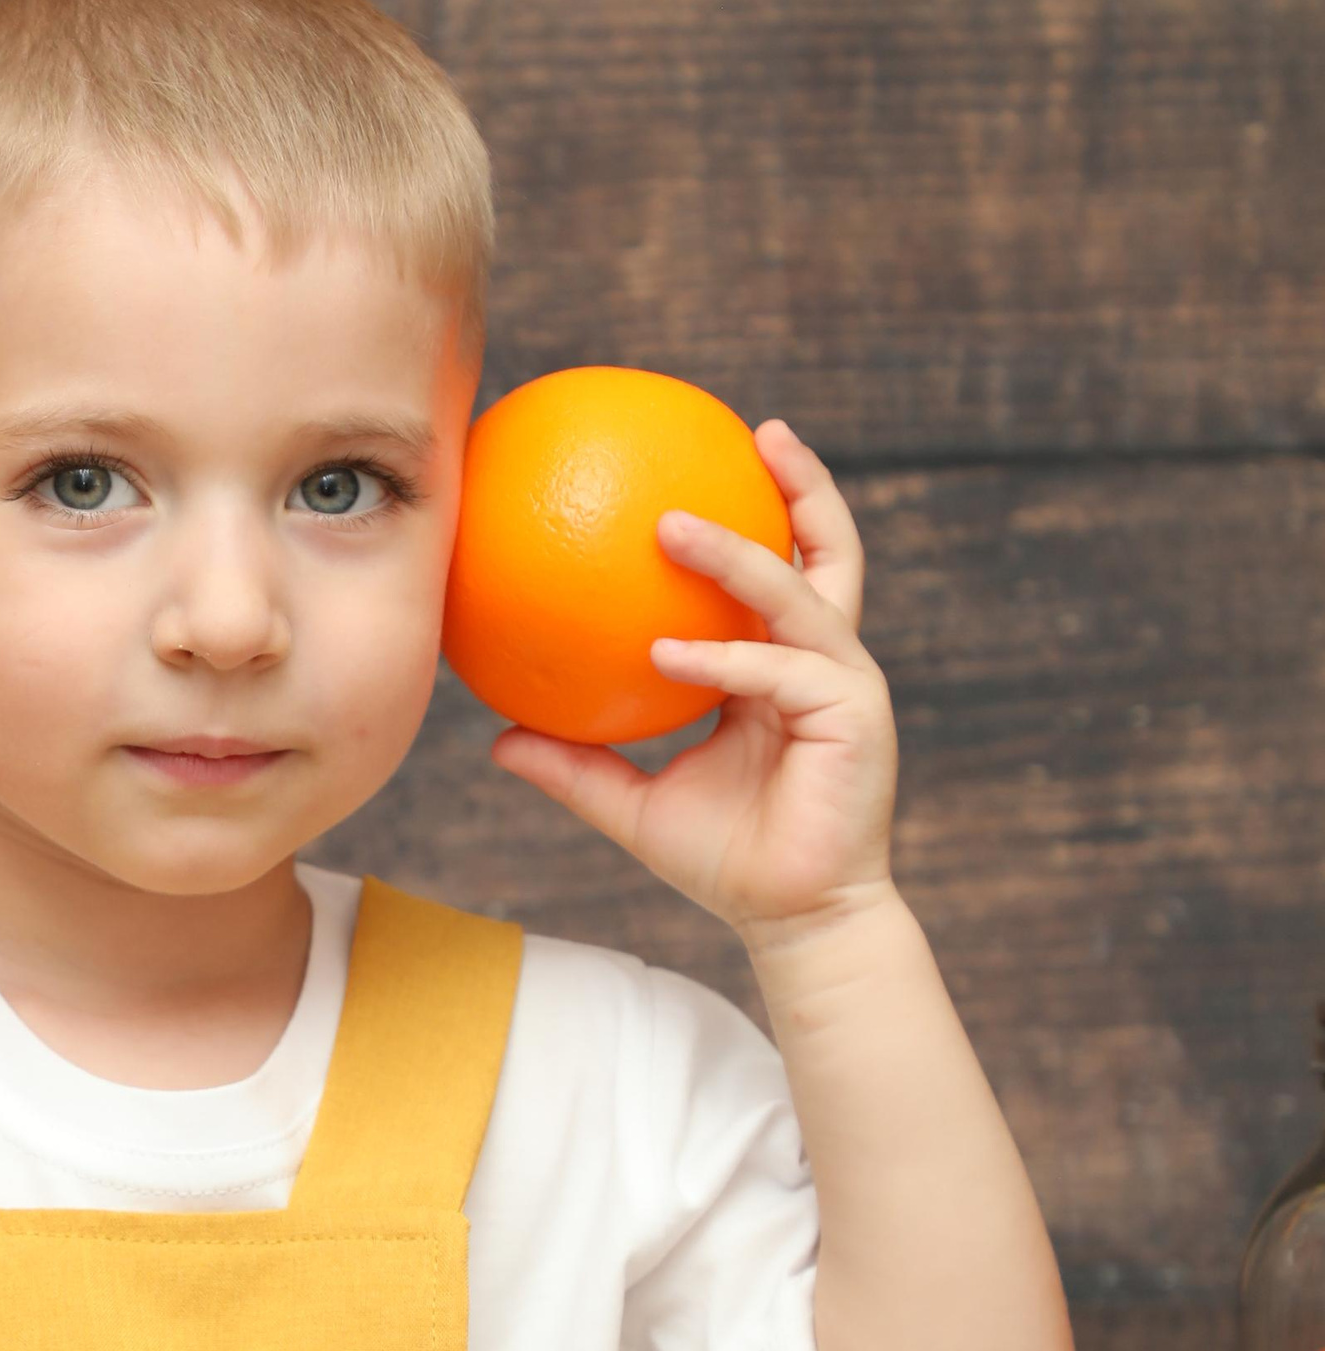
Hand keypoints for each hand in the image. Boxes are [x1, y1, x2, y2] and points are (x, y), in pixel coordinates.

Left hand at [487, 420, 896, 942]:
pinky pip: (780, 671)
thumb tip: (495, 737)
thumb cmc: (723, 860)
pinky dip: (725, 658)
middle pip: (826, 550)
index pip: (781, 572)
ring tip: (673, 524)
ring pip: (799, 592)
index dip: (760, 514)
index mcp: (781, 668)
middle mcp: (821, 662)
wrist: (788, 918)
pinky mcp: (854, 717)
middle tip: (753, 431)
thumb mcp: (631, 805)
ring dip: (738, 554)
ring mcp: (844, 685)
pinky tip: (669, 652)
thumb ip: (574, 764)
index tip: (705, 461)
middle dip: (800, 486)